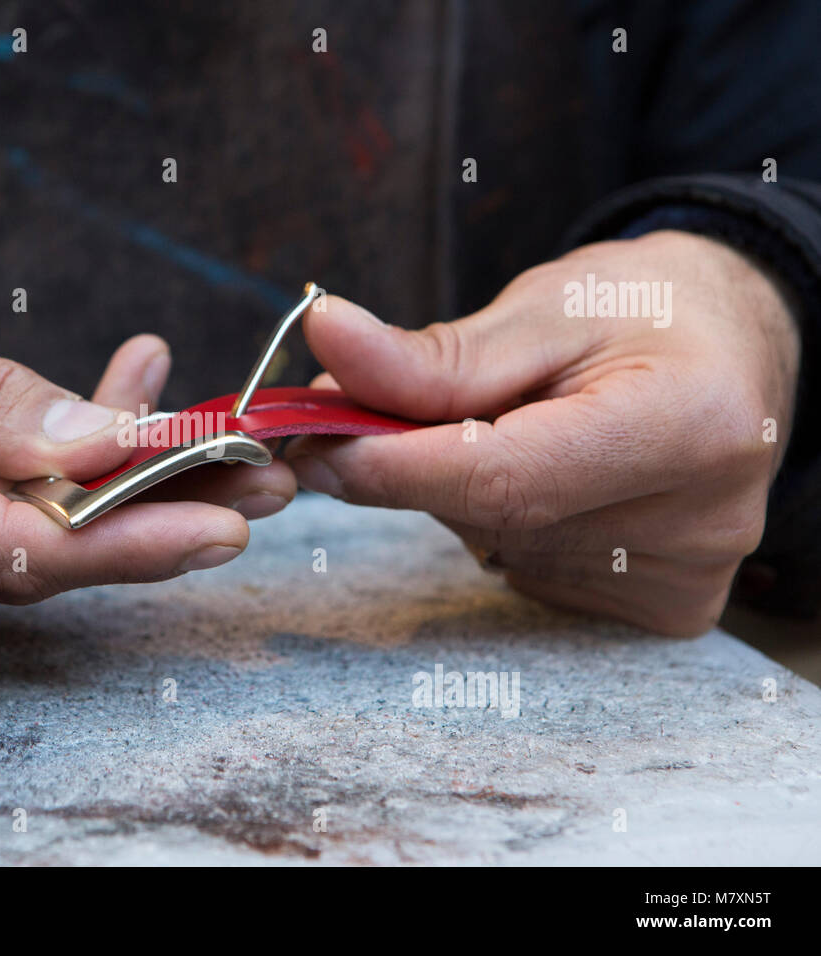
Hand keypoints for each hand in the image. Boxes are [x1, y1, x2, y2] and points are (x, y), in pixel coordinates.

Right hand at [0, 284, 292, 600]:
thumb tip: (99, 446)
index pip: (15, 549)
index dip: (124, 538)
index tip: (220, 527)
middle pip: (54, 553)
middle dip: (163, 516)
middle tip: (270, 487)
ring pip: (53, 531)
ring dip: (142, 484)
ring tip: (232, 443)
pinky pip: (27, 506)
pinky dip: (83, 453)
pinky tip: (136, 390)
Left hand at [287, 231, 800, 635]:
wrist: (737, 351)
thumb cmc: (646, 310)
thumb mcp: (544, 307)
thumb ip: (433, 354)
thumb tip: (325, 340)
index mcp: (688, 425)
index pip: (502, 478)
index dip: (391, 465)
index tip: (312, 441)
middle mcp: (701, 520)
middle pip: (494, 516)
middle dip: (414, 465)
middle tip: (386, 410)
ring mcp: (686, 577)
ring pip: (500, 546)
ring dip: (463, 492)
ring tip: (512, 424)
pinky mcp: (666, 608)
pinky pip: (530, 569)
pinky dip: (505, 524)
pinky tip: (548, 476)